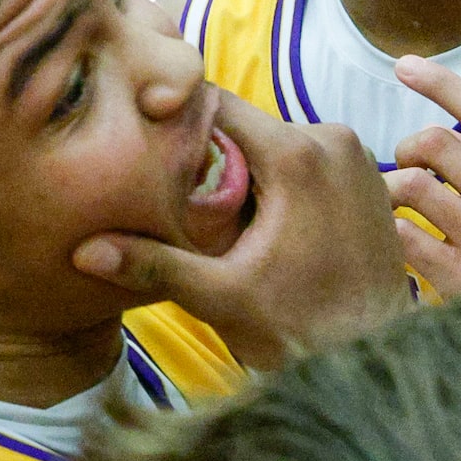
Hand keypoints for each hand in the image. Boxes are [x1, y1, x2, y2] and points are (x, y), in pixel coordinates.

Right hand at [71, 92, 409, 369]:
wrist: (377, 358)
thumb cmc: (302, 330)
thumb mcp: (220, 296)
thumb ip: (153, 265)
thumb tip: (83, 252)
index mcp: (297, 153)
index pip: (218, 102)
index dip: (178, 120)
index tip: (147, 145)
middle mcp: (334, 139)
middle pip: (249, 127)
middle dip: (214, 158)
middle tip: (182, 202)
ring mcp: (358, 158)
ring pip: (278, 146)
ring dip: (250, 176)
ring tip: (224, 224)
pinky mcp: (370, 180)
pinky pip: (311, 164)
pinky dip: (285, 186)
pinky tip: (267, 230)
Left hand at [382, 55, 460, 349]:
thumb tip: (437, 130)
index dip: (441, 81)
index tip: (405, 65)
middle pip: (435, 144)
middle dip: (409, 149)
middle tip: (409, 166)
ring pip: (409, 187)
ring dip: (391, 190)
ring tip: (398, 204)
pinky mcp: (460, 283)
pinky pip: (400, 236)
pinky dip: (390, 232)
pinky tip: (398, 241)